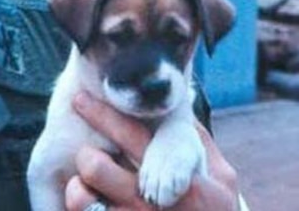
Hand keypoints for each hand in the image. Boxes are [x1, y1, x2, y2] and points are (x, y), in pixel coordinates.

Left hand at [64, 91, 239, 210]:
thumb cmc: (214, 210)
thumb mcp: (220, 178)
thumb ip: (196, 139)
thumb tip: (179, 99)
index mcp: (179, 181)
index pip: (132, 136)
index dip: (102, 115)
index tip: (81, 99)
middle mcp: (151, 204)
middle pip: (96, 166)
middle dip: (87, 154)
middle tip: (88, 153)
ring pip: (81, 197)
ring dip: (78, 187)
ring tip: (85, 185)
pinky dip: (79, 207)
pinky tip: (90, 202)